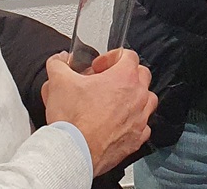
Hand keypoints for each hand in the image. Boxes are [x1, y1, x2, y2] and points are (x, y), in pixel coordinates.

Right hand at [42, 49, 158, 175]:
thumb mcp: (59, 81)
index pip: (129, 55)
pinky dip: (133, 122)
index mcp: (124, 78)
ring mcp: (140, 119)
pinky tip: (116, 124)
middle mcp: (138, 97)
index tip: (97, 67)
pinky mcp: (137, 139)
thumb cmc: (73, 120)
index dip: (111, 57)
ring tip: (114, 102)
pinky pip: (143, 125)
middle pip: (142, 75)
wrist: (75, 152)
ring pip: (147, 100)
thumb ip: (58, 64)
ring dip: (133, 97)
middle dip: (125, 75)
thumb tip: (60, 60)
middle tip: (106, 82)